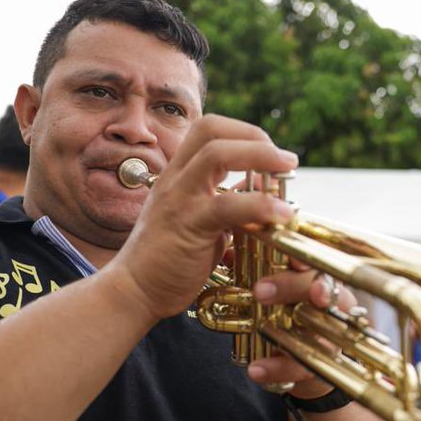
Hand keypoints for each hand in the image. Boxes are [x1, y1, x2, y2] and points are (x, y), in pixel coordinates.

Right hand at [110, 115, 297, 320]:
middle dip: (255, 135)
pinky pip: (227, 205)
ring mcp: (179, 199)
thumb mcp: (199, 221)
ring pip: (217, 154)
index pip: (208, 129)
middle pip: (211, 129)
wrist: (133, 291)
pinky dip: (260, 205)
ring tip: (287, 170)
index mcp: (178, 175)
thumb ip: (226, 203)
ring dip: (261, 156)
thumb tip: (263, 189)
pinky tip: (282, 215)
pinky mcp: (188, 226)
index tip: (270, 152)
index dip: (244, 132)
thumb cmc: (167, 260)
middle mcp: (175, 179)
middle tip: (285, 159)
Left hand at [245, 264, 357, 396]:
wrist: (299, 361)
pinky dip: (278, 367)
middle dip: (292, 287)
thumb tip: (224, 254)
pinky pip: (303, 367)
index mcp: (319, 275)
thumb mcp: (270, 288)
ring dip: (287, 333)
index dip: (303, 255)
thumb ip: (251, 269)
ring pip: (320, 331)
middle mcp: (332, 302)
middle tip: (260, 291)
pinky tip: (256, 369)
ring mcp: (330, 334)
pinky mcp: (321, 364)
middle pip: (323, 288)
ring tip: (259, 331)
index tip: (287, 254)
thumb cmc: (285, 312)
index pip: (316, 258)